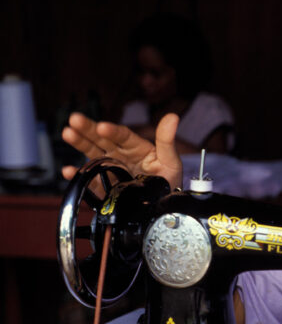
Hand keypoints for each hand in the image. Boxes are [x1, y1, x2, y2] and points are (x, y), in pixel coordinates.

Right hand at [61, 112, 182, 188]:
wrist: (162, 206)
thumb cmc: (167, 181)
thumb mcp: (170, 161)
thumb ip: (167, 141)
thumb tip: (172, 117)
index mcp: (135, 148)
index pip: (122, 136)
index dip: (112, 131)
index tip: (103, 127)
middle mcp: (120, 155)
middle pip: (102, 139)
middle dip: (88, 129)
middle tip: (75, 119)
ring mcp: (109, 169)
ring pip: (92, 154)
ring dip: (79, 143)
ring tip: (67, 133)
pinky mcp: (103, 186)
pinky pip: (89, 179)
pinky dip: (78, 175)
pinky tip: (69, 171)